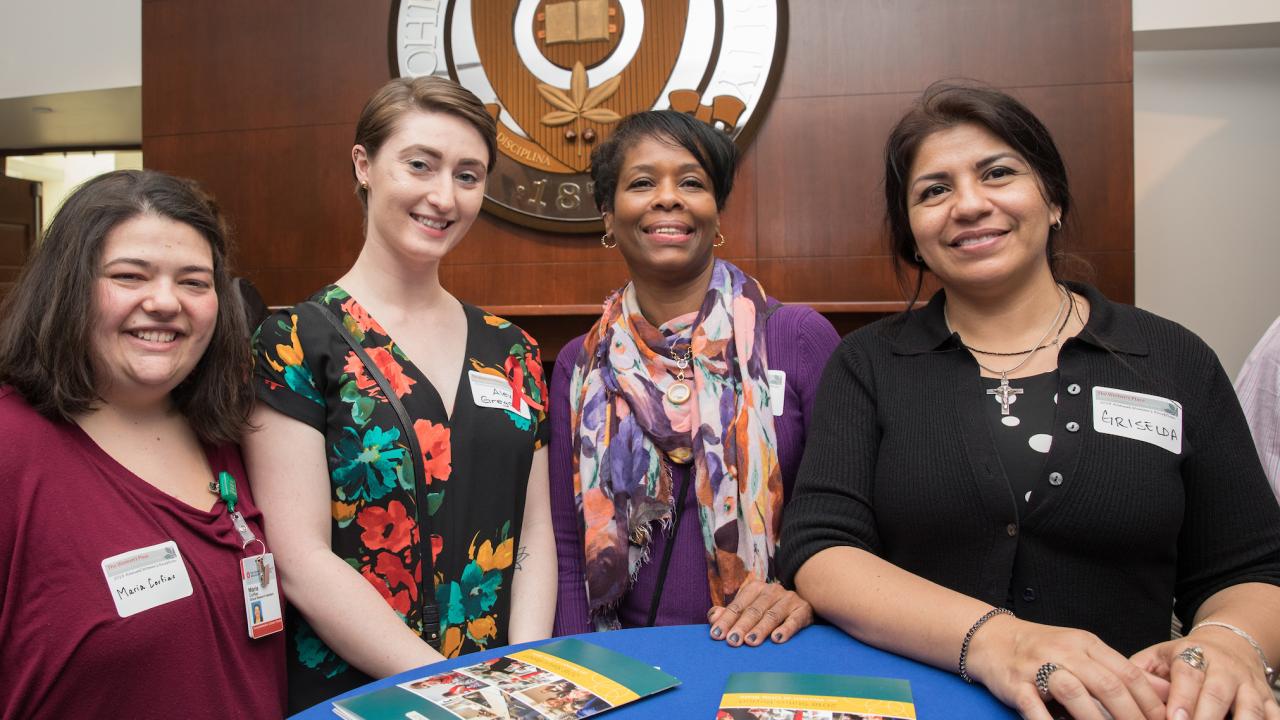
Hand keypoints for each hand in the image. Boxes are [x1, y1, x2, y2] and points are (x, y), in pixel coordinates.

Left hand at [707, 578, 812, 646]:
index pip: (737, 606)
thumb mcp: (749, 608)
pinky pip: (794, 620)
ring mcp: (788, 599)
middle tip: (732, 641)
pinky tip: (777, 639)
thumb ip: (731, 613)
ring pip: (772, 615)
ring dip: (761, 629)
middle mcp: (771, 591)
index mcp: (755, 588)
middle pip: (753, 611)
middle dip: (741, 626)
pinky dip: (786, 629)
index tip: (716, 635)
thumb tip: (712, 617)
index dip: (726, 620)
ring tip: (750, 642)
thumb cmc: (768, 609)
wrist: (801, 605)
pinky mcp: (803, 609)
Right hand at [968, 616, 1165, 719]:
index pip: (1127, 672)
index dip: (1150, 702)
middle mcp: (1065, 652)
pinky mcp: (1015, 682)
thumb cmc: (1042, 650)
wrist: (991, 639)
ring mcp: (1038, 666)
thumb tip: (1165, 692)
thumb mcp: (1084, 652)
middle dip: (1131, 715)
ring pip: (1074, 692)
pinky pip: (1033, 705)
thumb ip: (1121, 671)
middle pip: (1106, 683)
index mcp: (1086, 644)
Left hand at [1131, 627, 1279, 719]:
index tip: (1173, 719)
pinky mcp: (1267, 698)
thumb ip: (1142, 674)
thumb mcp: (1158, 656)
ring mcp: (1249, 684)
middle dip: (1206, 717)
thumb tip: (1130, 694)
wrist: (1229, 644)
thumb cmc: (1184, 657)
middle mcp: (1225, 668)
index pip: (1187, 674)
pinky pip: (1273, 715)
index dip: (1181, 698)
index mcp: (1193, 654)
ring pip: (1250, 707)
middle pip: (1218, 693)